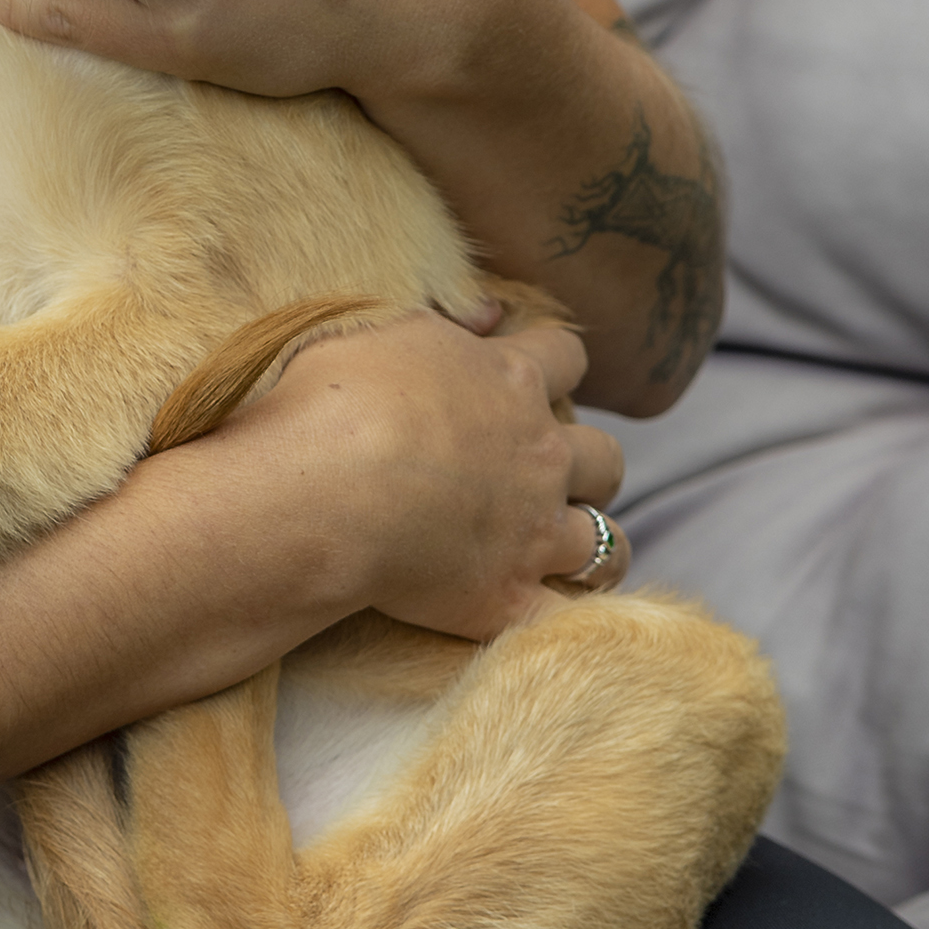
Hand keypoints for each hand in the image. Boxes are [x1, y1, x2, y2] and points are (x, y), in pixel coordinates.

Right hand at [217, 301, 627, 642]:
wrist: (320, 491)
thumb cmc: (333, 399)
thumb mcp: (385, 327)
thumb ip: (445, 321)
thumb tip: (490, 312)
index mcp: (511, 380)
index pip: (567, 355)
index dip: (557, 364)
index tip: (535, 377)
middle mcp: (540, 454)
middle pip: (607, 456)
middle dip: (589, 465)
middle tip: (551, 474)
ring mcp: (532, 531)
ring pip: (606, 543)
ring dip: (596, 544)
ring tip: (572, 551)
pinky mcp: (506, 597)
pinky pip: (563, 615)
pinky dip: (558, 615)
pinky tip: (544, 613)